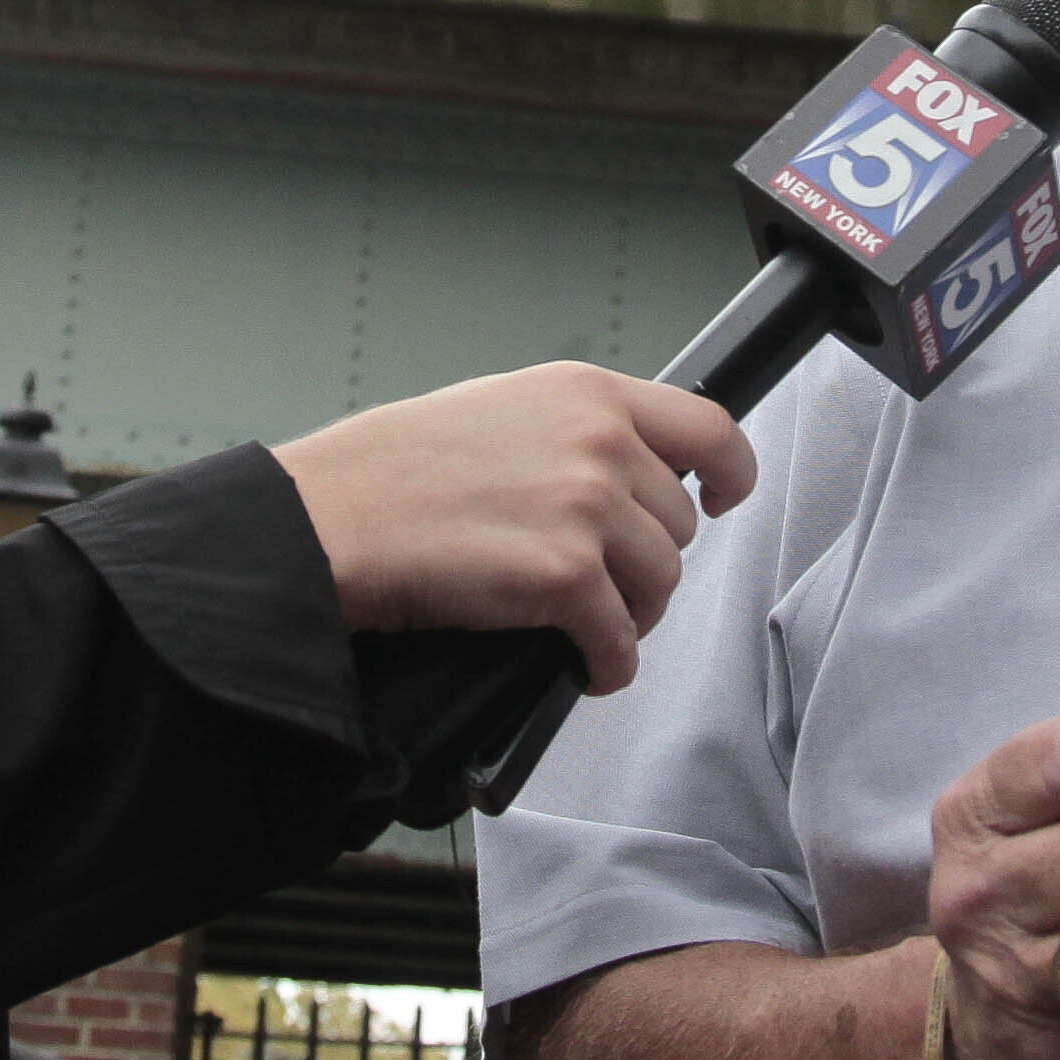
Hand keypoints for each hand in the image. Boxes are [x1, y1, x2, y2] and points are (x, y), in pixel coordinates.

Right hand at [274, 362, 756, 692]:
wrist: (328, 520)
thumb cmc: (391, 472)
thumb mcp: (500, 410)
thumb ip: (574, 431)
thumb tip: (625, 472)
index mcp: (586, 393)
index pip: (708, 426)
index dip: (731, 471)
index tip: (725, 497)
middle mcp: (599, 443)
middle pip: (676, 523)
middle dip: (644, 560)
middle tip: (599, 581)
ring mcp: (586, 509)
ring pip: (659, 583)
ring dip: (630, 614)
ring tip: (589, 625)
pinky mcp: (564, 578)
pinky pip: (619, 639)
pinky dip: (607, 664)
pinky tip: (584, 666)